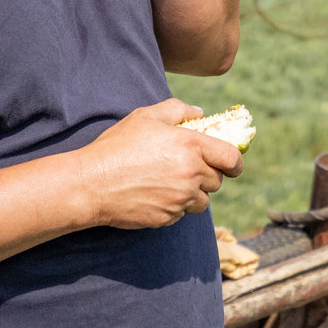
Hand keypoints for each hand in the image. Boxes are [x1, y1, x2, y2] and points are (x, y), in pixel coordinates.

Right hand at [81, 99, 243, 230]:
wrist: (91, 183)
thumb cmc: (117, 146)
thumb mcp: (146, 117)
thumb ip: (177, 109)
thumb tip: (200, 113)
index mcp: (191, 146)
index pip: (232, 158)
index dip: (236, 162)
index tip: (232, 165)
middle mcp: (190, 174)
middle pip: (217, 181)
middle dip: (207, 175)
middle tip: (186, 167)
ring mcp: (180, 199)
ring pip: (201, 201)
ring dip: (192, 193)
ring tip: (168, 182)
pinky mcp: (167, 218)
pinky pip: (181, 214)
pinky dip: (174, 206)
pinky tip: (153, 194)